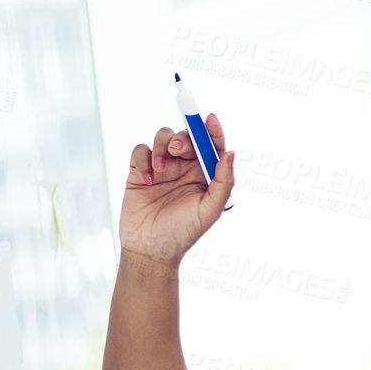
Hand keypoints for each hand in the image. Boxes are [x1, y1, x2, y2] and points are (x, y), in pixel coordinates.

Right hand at [120, 114, 235, 267]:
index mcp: (205, 174)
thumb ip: (223, 182)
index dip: (212, 130)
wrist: (151, 250)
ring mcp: (162, 168)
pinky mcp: (139, 171)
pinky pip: (140, 151)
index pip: (211, 145)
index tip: (210, 119)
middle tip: (180, 150)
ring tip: (161, 170)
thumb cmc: (184, 232)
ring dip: (163, 147)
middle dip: (184, 137)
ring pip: (163, 137)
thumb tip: (230, 154)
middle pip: (186, 136)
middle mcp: (185, 167)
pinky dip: (144, 159)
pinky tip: (148, 179)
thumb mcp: (210, 210)